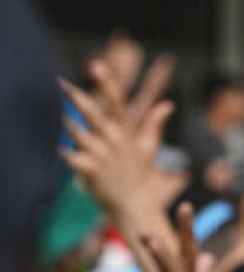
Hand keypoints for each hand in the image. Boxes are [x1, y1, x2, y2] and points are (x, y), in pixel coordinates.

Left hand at [60, 58, 174, 215]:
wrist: (134, 206)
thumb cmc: (139, 176)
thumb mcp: (148, 148)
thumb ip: (154, 124)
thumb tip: (167, 105)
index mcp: (126, 133)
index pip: (117, 103)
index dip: (107, 84)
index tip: (96, 65)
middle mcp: (113, 141)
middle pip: (93, 113)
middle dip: (76, 97)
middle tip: (60, 82)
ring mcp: (101, 155)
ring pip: (75, 131)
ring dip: (62, 122)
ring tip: (48, 111)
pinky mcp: (89, 170)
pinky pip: (68, 155)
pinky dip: (59, 149)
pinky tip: (51, 143)